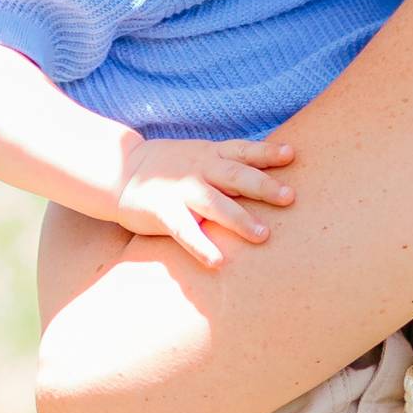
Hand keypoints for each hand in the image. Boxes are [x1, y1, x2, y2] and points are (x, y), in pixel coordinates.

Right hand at [114, 138, 295, 269]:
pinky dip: (201, 246)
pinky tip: (217, 261)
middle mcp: (199, 169)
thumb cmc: (171, 168)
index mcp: (211, 154)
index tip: (291, 155)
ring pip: (214, 203)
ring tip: (263, 235)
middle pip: (235, 176)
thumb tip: (270, 178)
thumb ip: (229, 166)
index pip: (243, 150)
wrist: (121, 171)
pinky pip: (184, 231)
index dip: (267, 152)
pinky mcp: (163, 211)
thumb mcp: (200, 156)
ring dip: (240, 219)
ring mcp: (181, 190)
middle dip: (263, 186)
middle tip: (289, 197)